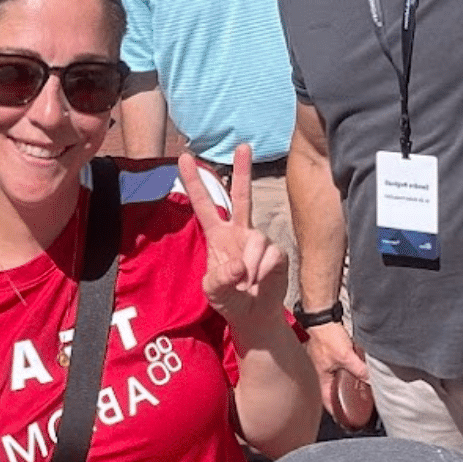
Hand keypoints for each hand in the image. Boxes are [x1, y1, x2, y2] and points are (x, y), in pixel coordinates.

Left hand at [178, 144, 287, 337]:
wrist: (254, 315)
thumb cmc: (229, 299)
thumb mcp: (213, 291)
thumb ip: (220, 279)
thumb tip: (240, 264)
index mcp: (217, 235)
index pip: (204, 204)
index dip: (194, 182)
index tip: (186, 157)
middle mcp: (239, 231)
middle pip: (240, 196)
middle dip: (242, 171)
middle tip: (243, 145)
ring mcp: (258, 240)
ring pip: (257, 240)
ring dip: (250, 266)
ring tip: (246, 284)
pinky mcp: (276, 252)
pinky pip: (270, 256)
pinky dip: (263, 273)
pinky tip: (260, 283)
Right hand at [304, 321, 371, 428]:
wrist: (322, 315)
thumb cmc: (325, 335)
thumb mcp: (345, 356)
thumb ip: (359, 369)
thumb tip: (371, 380)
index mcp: (321, 376)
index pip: (327, 401)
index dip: (335, 412)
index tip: (345, 420)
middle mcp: (322, 370)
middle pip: (334, 389)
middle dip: (345, 396)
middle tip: (358, 403)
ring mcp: (326, 360)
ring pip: (339, 376)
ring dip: (349, 380)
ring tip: (361, 386)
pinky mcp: (331, 350)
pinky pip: (343, 364)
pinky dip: (350, 367)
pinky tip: (360, 366)